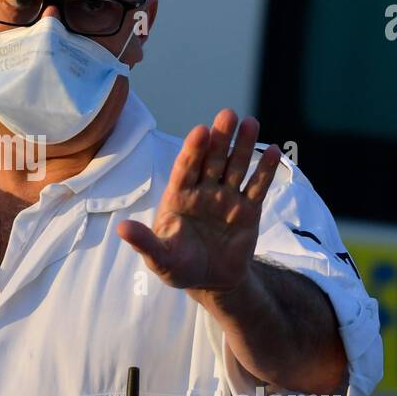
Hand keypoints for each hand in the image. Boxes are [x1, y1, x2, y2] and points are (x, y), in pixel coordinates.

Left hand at [117, 109, 281, 295]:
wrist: (211, 281)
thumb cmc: (179, 266)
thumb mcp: (160, 259)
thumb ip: (145, 242)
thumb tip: (122, 228)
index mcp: (179, 197)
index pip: (185, 169)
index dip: (192, 150)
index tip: (199, 131)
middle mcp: (203, 191)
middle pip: (212, 160)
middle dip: (219, 138)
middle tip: (227, 114)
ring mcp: (227, 198)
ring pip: (236, 167)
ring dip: (243, 146)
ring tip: (251, 123)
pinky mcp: (248, 209)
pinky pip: (257, 187)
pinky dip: (265, 170)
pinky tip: (274, 151)